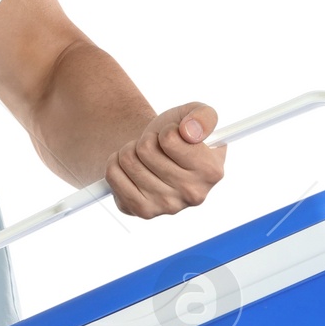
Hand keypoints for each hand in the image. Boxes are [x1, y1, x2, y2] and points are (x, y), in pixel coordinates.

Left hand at [105, 102, 225, 217]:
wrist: (159, 155)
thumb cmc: (180, 133)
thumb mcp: (197, 114)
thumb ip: (204, 116)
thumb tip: (190, 131)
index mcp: (211, 171)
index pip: (169, 138)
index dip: (167, 129)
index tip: (174, 135)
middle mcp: (193, 194)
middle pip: (145, 149)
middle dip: (147, 139)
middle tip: (156, 146)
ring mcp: (167, 206)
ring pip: (128, 161)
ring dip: (131, 150)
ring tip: (143, 156)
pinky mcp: (142, 211)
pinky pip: (113, 175)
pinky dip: (115, 162)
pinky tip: (129, 167)